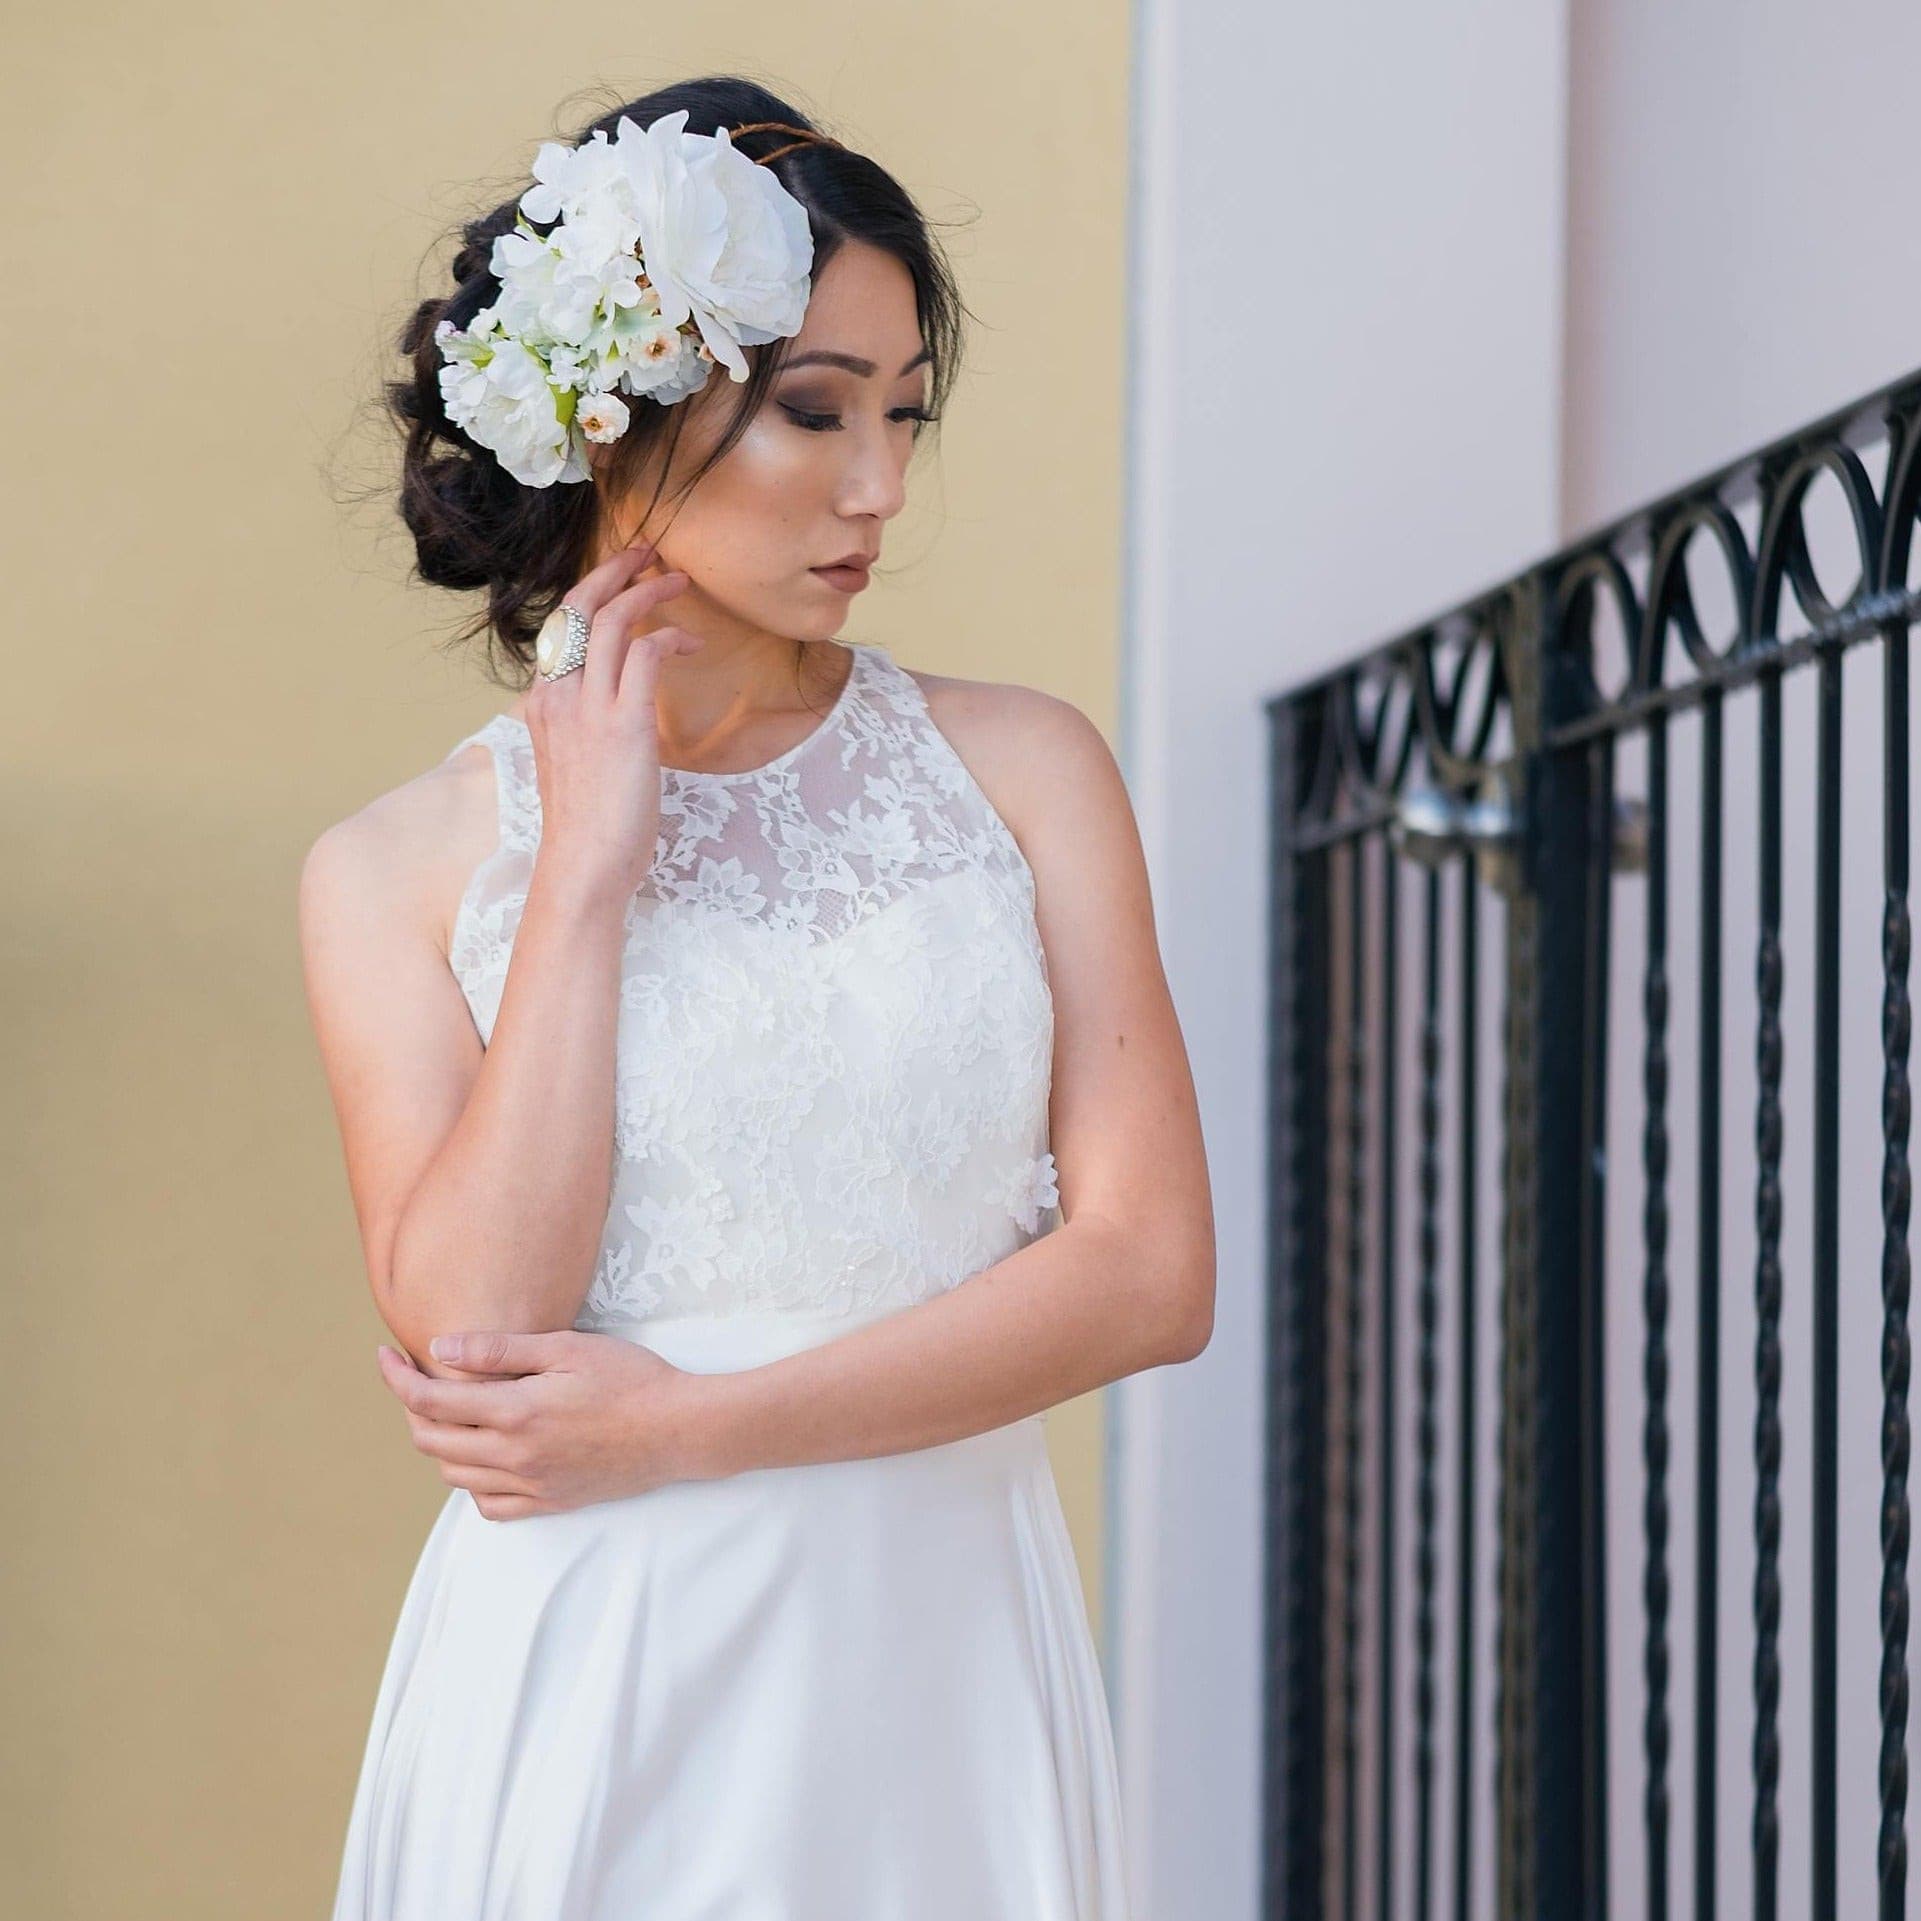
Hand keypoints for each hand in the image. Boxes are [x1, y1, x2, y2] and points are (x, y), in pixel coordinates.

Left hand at [373, 1329, 717, 1519]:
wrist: (678, 1429)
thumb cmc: (630, 1378)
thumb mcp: (566, 1348)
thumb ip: (500, 1351)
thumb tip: (439, 1350)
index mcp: (515, 1413)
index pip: (430, 1402)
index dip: (397, 1379)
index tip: (384, 1356)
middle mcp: (514, 1456)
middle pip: (431, 1442)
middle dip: (410, 1409)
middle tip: (412, 1379)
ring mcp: (532, 1484)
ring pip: (454, 1476)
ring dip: (437, 1445)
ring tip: (446, 1413)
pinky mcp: (551, 1502)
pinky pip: (490, 1505)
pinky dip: (471, 1483)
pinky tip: (483, 1457)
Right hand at [525, 533, 703, 904]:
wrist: (584, 866)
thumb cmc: (588, 827)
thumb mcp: (575, 764)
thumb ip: (585, 728)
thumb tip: (615, 712)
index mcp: (542, 703)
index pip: (560, 627)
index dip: (592, 593)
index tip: (621, 577)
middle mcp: (556, 695)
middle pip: (578, 606)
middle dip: (614, 569)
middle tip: (647, 552)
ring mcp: (587, 707)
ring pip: (610, 619)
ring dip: (649, 592)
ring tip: (679, 582)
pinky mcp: (624, 724)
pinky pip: (644, 653)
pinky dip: (668, 637)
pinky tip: (689, 644)